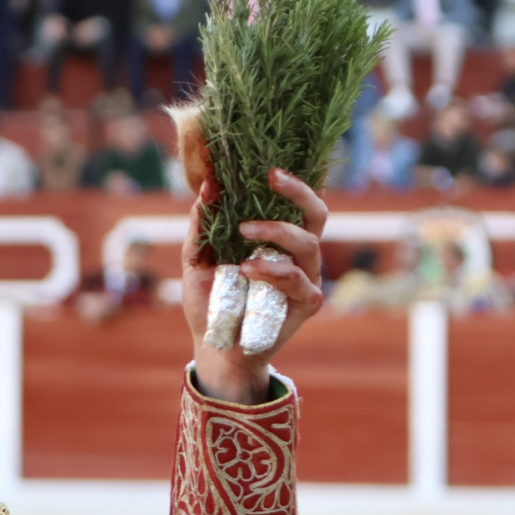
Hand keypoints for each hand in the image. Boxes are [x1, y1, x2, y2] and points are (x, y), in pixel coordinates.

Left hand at [182, 169, 326, 402]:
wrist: (214, 345)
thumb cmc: (211, 303)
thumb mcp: (197, 261)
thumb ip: (201, 227)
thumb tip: (206, 188)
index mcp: (279, 242)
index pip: (296, 205)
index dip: (291, 184)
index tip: (269, 169)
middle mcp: (299, 257)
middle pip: (318, 215)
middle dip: (299, 192)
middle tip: (272, 179)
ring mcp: (306, 279)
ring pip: (309, 244)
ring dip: (276, 232)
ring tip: (243, 233)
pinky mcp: (307, 304)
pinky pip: (299, 280)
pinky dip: (273, 270)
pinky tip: (248, 269)